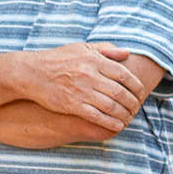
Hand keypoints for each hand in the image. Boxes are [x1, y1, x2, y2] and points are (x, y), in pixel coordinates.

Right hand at [24, 43, 142, 130]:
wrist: (31, 72)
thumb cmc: (57, 59)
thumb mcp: (81, 48)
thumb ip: (106, 49)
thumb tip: (127, 53)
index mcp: (94, 61)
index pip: (124, 74)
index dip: (136, 85)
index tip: (141, 92)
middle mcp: (90, 75)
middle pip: (120, 92)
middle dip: (132, 102)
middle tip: (137, 108)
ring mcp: (81, 91)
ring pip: (111, 106)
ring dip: (123, 114)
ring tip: (129, 118)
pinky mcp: (72, 105)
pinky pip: (96, 116)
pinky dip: (109, 122)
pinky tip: (117, 125)